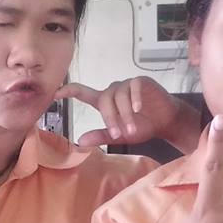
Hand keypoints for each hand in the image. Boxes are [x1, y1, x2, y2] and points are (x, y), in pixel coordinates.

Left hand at [56, 77, 183, 147]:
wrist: (166, 121)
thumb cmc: (143, 126)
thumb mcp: (121, 134)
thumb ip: (102, 135)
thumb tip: (80, 141)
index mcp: (105, 102)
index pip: (83, 93)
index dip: (68, 91)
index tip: (55, 93)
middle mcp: (114, 91)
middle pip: (104, 99)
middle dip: (110, 118)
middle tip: (118, 134)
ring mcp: (127, 85)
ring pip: (119, 96)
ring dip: (125, 114)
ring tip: (132, 129)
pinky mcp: (141, 82)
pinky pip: (133, 87)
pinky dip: (134, 99)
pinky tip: (138, 109)